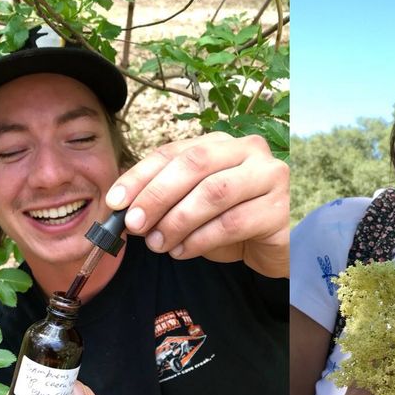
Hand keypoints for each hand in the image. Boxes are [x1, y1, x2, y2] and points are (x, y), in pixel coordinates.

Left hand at [105, 131, 287, 277]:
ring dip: (178, 221)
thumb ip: (164, 200)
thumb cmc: (228, 220)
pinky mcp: (280, 208)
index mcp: (224, 142)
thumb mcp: (191, 205)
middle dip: (158, 194)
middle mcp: (251, 150)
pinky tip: (182, 251)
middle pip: (197, 163)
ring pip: (214, 192)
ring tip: (157, 244)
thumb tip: (122, 208)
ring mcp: (271, 176)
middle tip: (133, 224)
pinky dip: (199, 240)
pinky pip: (232, 223)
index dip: (141, 175)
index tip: (115, 202)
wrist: (270, 247)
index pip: (176, 151)